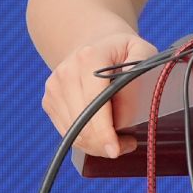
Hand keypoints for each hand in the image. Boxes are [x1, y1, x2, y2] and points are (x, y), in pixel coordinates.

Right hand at [41, 32, 158, 157]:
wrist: (97, 42)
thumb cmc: (125, 52)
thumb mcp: (143, 55)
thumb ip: (137, 81)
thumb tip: (122, 118)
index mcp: (89, 57)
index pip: (95, 102)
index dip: (104, 130)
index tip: (116, 149)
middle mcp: (65, 72)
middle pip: (83, 122)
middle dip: (105, 142)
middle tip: (128, 145)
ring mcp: (54, 87)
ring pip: (74, 132)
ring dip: (97, 145)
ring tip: (119, 139)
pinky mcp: (49, 101)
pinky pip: (67, 132)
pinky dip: (86, 141)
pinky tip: (103, 135)